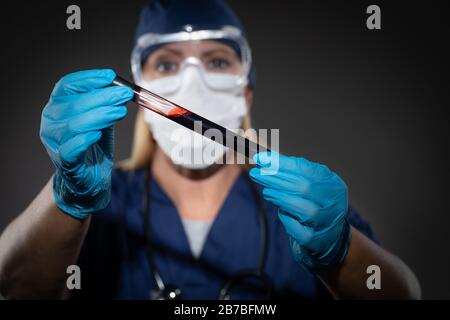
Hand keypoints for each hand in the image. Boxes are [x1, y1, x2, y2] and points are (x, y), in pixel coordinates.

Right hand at [40, 69, 133, 218]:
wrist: (88, 179)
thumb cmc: (93, 146)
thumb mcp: (101, 120)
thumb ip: (107, 105)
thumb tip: (123, 90)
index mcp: (57, 106)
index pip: (67, 85)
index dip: (88, 78)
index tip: (110, 76)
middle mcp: (51, 121)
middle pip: (74, 103)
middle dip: (103, 97)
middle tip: (125, 95)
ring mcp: (54, 142)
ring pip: (75, 124)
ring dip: (100, 115)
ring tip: (120, 112)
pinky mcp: (64, 162)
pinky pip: (70, 149)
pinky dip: (83, 140)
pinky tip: (97, 134)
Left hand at [249, 152, 350, 272]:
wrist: (329, 238)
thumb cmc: (315, 206)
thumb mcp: (310, 186)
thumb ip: (292, 173)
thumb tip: (267, 159)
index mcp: (333, 185)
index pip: (307, 169)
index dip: (282, 163)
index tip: (262, 158)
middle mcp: (334, 203)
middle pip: (304, 187)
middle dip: (277, 179)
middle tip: (257, 173)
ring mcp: (326, 223)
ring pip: (303, 209)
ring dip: (280, 197)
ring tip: (267, 191)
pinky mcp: (315, 240)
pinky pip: (297, 228)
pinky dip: (286, 219)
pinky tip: (281, 211)